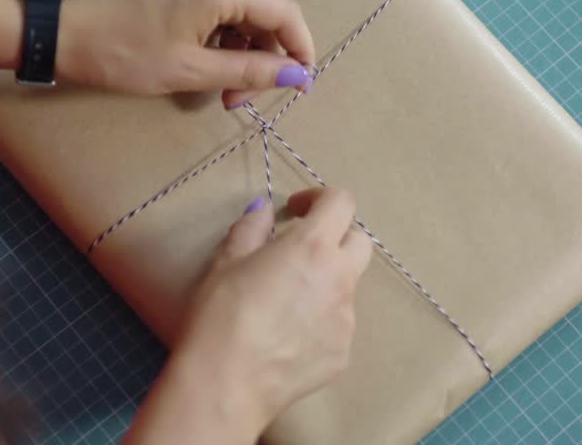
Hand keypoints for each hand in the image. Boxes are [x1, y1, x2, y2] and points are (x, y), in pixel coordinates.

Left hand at [56, 0, 315, 107]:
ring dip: (241, 56)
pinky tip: (205, 70)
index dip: (300, 49)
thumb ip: (248, 72)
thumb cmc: (124, 54)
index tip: (300, 84)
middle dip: (264, 59)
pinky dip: (221, 44)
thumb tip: (295, 75)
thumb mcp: (191, 71)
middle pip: (262, 15)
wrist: (63, 34)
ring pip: (239, 17)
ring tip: (221, 92)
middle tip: (241, 100)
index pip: (284, 13)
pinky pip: (217, 13)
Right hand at [124, 189, 372, 443]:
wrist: (227, 383)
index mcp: (312, 247)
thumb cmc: (221, 315)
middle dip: (335, 237)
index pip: (341, 202)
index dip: (319, 198)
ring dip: (325, 281)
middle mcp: (340, 279)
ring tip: (285, 301)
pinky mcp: (343, 353)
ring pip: (347, 287)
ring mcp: (346, 319)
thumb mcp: (227, 261)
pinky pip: (338, 325)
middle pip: (360, 242)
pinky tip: (286, 335)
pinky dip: (319, 320)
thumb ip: (252, 228)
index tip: (296, 210)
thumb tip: (264, 210)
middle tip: (301, 248)